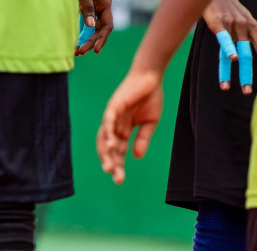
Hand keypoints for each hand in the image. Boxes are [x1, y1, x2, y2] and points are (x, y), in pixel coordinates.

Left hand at [77, 0, 113, 55]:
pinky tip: (74, 38)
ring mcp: (94, 4)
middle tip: (79, 52)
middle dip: (91, 41)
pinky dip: (81, 31)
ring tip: (76, 51)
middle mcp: (102, 4)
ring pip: (93, 27)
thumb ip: (87, 5)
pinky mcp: (86, 3)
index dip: (102, 39)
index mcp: (105, 1)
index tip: (94, 50)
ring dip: (86, 38)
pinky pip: (86, 21)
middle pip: (100, 29)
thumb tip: (89, 26)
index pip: (107, 25)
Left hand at [97, 66, 163, 184]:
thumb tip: (136, 157)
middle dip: (112, 164)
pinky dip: (108, 134)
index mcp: (123, 130)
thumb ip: (142, 138)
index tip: (120, 180)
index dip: (118, 165)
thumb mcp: (149, 122)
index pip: (118, 151)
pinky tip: (112, 145)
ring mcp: (112, 116)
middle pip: (109, 148)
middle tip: (117, 178)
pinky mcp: (113, 106)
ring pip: (105, 138)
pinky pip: (108, 122)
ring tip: (110, 168)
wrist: (151, 76)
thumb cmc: (150, 96)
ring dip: (107, 153)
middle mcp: (114, 125)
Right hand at [202, 0, 256, 92]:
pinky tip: (231, 59)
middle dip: (248, 73)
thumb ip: (247, 33)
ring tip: (228, 88)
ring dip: (232, 70)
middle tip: (248, 92)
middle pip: (248, 53)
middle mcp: (244, 26)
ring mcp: (232, 24)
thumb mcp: (242, 16)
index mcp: (251, 26)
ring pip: (234, 50)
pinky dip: (228, 48)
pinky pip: (224, 38)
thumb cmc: (228, 3)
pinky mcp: (218, 22)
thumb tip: (248, 51)